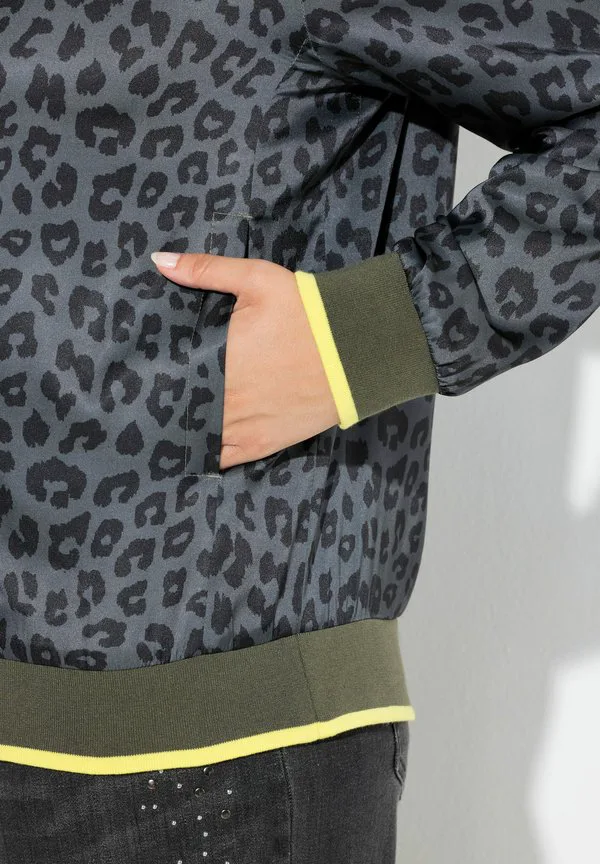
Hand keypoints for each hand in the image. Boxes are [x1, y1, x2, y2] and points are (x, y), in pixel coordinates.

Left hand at [150, 251, 339, 469]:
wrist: (358, 352)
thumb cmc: (308, 313)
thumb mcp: (258, 280)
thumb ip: (206, 270)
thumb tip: (159, 260)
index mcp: (216, 360)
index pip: (163, 376)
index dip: (142, 378)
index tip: (127, 375)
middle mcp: (224, 401)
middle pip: (174, 410)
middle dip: (155, 404)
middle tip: (133, 400)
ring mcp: (241, 429)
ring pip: (191, 438)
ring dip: (174, 431)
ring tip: (152, 424)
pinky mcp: (260, 445)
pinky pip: (219, 458)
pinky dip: (200, 453)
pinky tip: (184, 446)